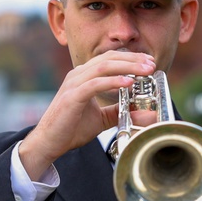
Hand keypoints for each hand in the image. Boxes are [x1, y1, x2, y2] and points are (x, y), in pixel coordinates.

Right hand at [18, 50, 155, 179]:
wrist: (49, 142)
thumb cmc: (71, 128)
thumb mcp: (102, 118)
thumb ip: (121, 112)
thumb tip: (146, 114)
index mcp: (84, 76)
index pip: (110, 59)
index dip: (131, 58)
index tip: (150, 62)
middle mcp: (78, 75)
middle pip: (109, 58)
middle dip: (133, 59)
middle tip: (152, 64)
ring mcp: (74, 84)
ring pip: (104, 67)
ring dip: (127, 66)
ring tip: (145, 70)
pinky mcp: (72, 97)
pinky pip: (95, 84)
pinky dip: (113, 82)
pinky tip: (128, 82)